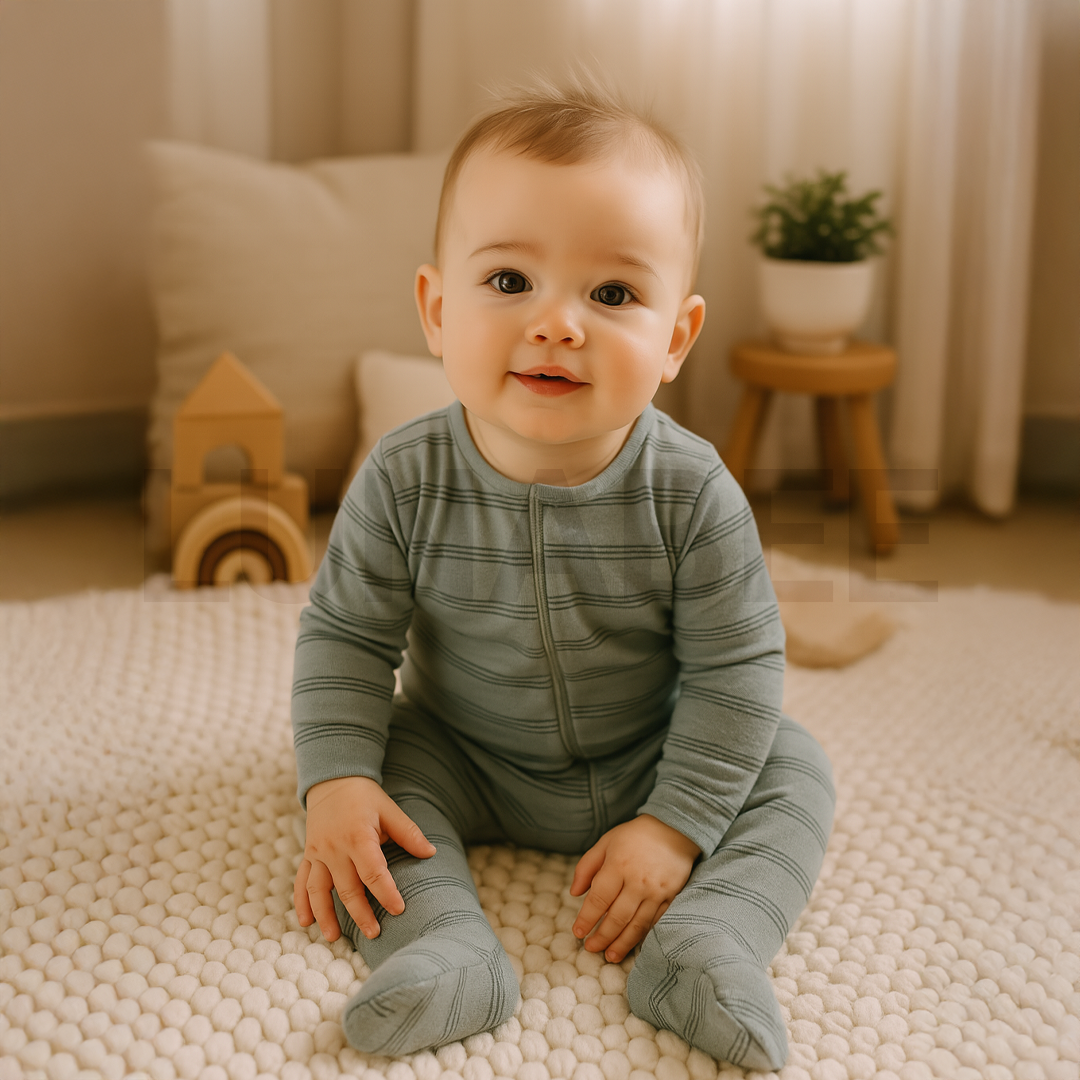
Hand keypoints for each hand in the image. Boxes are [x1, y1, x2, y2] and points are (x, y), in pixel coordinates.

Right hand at [294, 776, 435, 942]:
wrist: (333, 779)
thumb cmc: (365, 797)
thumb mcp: (389, 810)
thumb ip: (408, 833)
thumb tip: (431, 853)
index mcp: (358, 837)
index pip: (373, 872)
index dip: (386, 893)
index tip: (398, 909)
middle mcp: (334, 848)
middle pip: (347, 887)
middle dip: (360, 913)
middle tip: (375, 934)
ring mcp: (318, 852)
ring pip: (319, 890)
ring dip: (326, 915)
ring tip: (335, 938)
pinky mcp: (308, 854)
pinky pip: (301, 881)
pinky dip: (301, 902)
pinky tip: (305, 921)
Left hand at [569, 814, 699, 962]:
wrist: (674, 829)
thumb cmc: (634, 835)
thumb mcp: (606, 842)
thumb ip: (587, 867)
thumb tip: (574, 893)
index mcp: (618, 865)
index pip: (598, 899)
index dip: (586, 919)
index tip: (578, 932)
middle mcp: (637, 881)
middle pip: (617, 918)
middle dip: (602, 937)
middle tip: (591, 948)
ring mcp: (656, 892)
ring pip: (637, 925)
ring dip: (622, 944)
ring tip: (610, 956)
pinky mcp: (671, 897)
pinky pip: (655, 922)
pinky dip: (642, 936)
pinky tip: (633, 944)